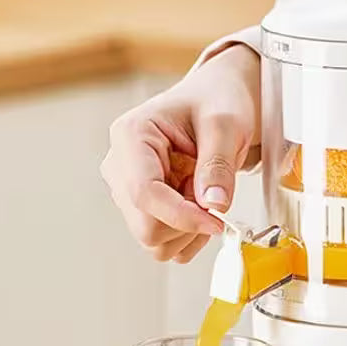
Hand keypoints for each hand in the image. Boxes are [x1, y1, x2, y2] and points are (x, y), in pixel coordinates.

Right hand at [101, 45, 259, 262]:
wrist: (215, 100)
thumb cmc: (215, 102)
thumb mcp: (226, 125)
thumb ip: (218, 165)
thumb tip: (214, 205)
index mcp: (131, 136)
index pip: (144, 193)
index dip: (182, 216)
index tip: (217, 221)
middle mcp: (121, 167)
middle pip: (145, 227)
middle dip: (187, 223)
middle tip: (214, 197)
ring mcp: (128, 191)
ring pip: (154, 241)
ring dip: (189, 231)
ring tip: (206, 194)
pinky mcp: (142, 209)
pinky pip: (164, 245)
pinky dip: (188, 237)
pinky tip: (200, 208)